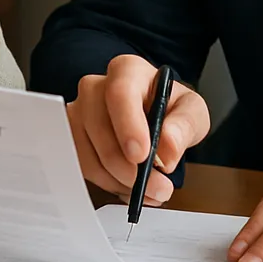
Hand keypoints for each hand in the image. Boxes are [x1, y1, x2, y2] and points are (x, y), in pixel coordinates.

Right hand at [67, 54, 209, 204]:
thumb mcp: (191, 112)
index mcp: (127, 71)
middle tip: (156, 187)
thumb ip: (184, 126)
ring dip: (118, 179)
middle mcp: (95, 87)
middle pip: (98, 125)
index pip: (119, 92)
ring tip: (148, 190)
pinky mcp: (71, 138)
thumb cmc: (169, 109)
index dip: (128, 125)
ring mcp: (78, 113)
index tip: (142, 155)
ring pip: (86, 151)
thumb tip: (167, 149)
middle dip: (126, 165)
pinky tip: (129, 186)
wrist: (156, 120)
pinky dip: (108, 184)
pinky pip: (82, 166)